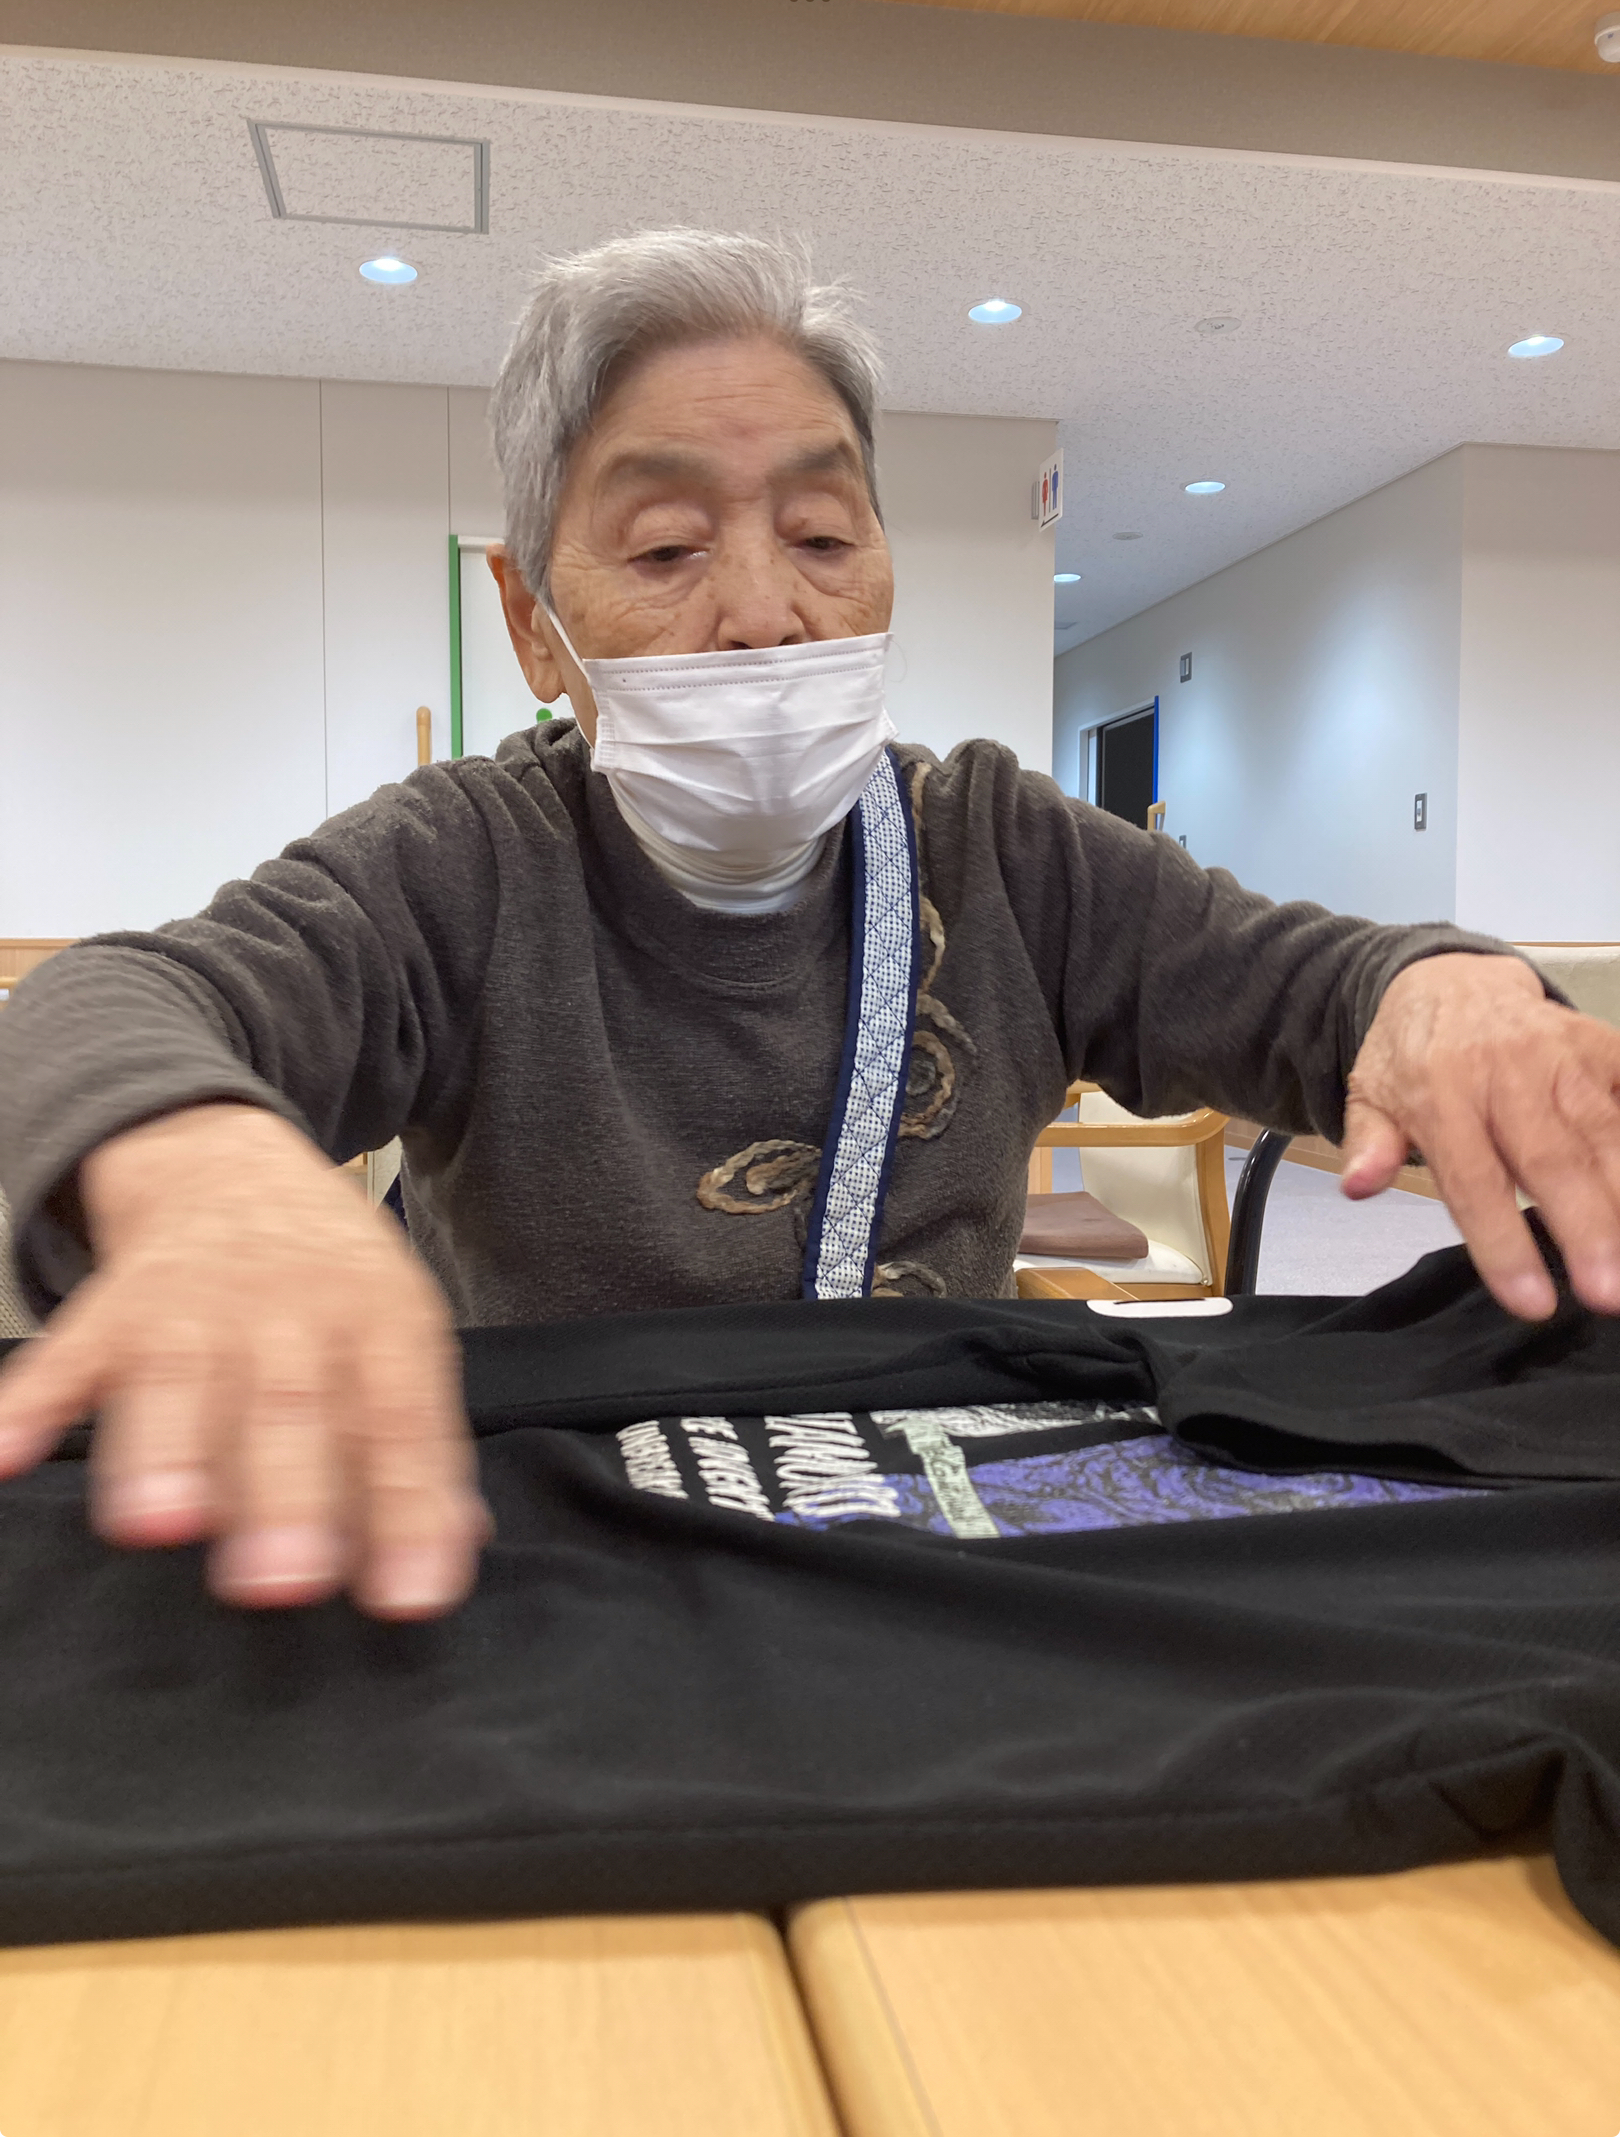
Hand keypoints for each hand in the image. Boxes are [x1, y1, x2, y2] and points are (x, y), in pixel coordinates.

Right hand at [0, 1104, 490, 1615]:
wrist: (231, 1163)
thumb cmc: (329, 1281)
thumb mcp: (398, 1337)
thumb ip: (421, 1449)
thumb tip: (456, 1550)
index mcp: (380, 1321)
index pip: (403, 1421)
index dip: (410, 1509)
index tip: (410, 1598)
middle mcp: (292, 1310)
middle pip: (292, 1405)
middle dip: (288, 1495)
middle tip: (283, 1582)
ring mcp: (196, 1303)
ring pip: (182, 1378)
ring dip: (169, 1453)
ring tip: (162, 1526)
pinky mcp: (112, 1306)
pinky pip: (68, 1354)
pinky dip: (32, 1402)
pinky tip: (8, 1453)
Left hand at [1341, 953, 1619, 1320]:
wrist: (1452, 980)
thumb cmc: (1413, 1057)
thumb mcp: (1370, 1095)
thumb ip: (1371, 1143)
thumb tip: (1359, 1185)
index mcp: (1440, 1094)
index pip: (1474, 1182)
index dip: (1503, 1245)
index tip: (1532, 1303)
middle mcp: (1506, 1074)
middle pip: (1553, 1161)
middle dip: (1587, 1232)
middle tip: (1608, 1295)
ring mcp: (1562, 1057)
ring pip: (1606, 1133)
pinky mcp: (1602, 1046)